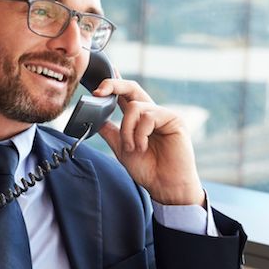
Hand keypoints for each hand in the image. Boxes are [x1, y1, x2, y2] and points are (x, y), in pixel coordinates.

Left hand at [93, 78, 203, 205]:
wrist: (165, 186)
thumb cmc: (148, 169)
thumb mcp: (122, 148)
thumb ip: (111, 132)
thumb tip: (94, 118)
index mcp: (139, 119)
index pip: (125, 96)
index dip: (113, 84)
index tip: (98, 82)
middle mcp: (152, 113)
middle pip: (132, 88)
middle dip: (113, 85)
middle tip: (98, 91)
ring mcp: (163, 115)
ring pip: (135, 107)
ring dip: (127, 129)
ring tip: (132, 147)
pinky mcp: (174, 119)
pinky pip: (148, 117)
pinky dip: (140, 133)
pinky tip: (142, 146)